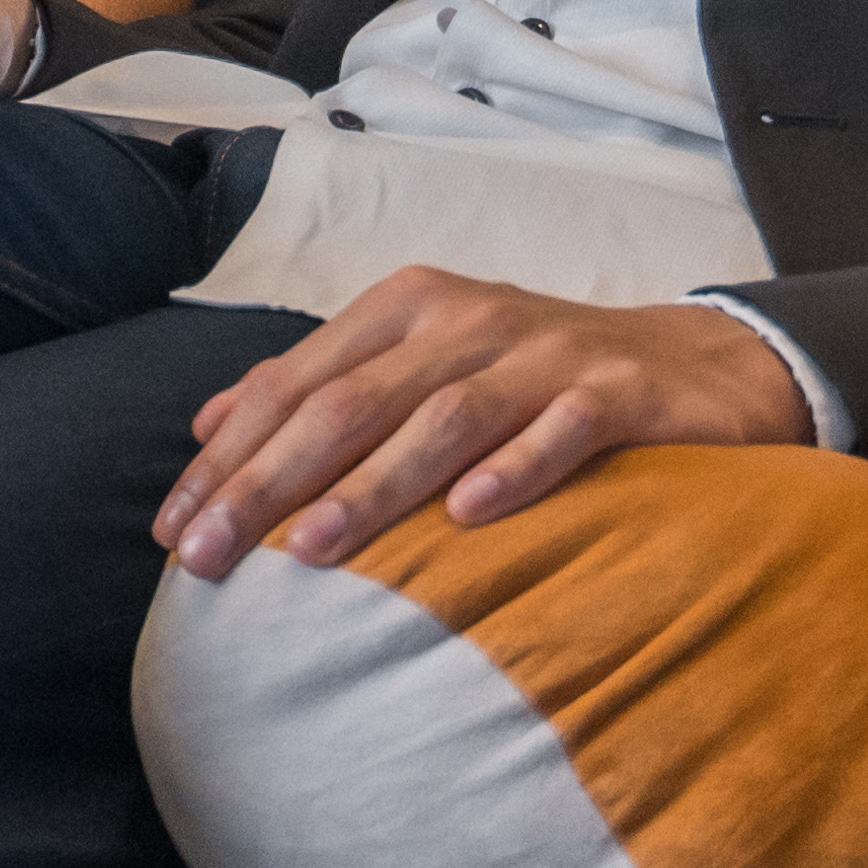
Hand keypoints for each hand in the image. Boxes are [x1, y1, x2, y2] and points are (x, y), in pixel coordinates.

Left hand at [159, 280, 809, 581]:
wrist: (696, 364)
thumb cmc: (534, 379)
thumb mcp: (422, 364)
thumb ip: (325, 386)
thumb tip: (214, 420)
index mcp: (406, 309)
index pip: (296, 385)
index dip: (227, 458)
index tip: (171, 533)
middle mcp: (467, 320)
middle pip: (349, 404)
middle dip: (267, 482)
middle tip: (207, 558)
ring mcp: (545, 353)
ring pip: (442, 418)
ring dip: (371, 486)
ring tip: (308, 551)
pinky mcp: (617, 392)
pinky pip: (559, 431)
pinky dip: (513, 470)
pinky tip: (469, 517)